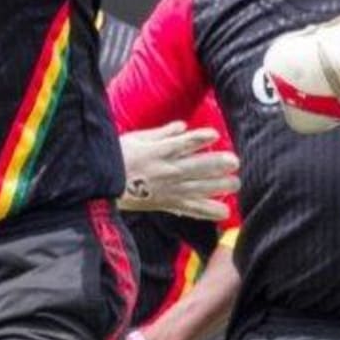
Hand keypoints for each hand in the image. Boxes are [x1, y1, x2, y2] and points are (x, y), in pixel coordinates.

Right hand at [118, 121, 239, 221]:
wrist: (103, 185)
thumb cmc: (118, 158)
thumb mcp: (137, 138)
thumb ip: (163, 133)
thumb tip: (183, 127)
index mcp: (159, 152)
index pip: (183, 144)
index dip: (200, 138)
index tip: (215, 134)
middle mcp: (167, 171)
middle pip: (196, 167)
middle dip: (217, 165)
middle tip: (235, 162)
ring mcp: (169, 189)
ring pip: (198, 188)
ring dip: (218, 187)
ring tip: (235, 184)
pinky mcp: (167, 203)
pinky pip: (189, 208)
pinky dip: (207, 211)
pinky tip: (223, 212)